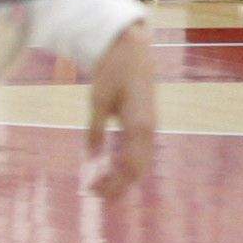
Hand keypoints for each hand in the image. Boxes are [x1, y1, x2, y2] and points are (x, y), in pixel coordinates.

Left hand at [81, 24, 156, 195]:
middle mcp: (149, 130)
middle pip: (138, 170)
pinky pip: (141, 153)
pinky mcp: (147, 124)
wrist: (133, 50)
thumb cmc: (114, 71)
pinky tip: (112, 168)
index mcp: (139, 125)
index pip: (129, 166)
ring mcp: (151, 127)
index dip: (112, 183)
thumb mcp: (98, 100)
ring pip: (142, 163)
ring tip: (101, 184)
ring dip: (123, 177)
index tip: (92, 189)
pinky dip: (128, 166)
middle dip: (118, 186)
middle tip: (93, 192)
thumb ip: (95, 130)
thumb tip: (91, 158)